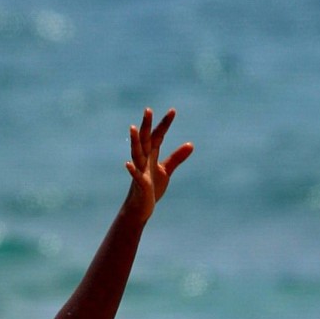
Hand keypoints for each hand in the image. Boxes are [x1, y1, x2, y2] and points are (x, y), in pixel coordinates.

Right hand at [124, 107, 192, 222]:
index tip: (173, 111)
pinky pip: (135, 176)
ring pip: (136, 154)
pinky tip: (128, 164)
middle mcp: (144, 160)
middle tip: (148, 109)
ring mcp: (140, 172)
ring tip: (133, 128)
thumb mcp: (166, 171)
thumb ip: (177, 157)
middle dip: (146, 126)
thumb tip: (191, 144)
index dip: (165, 124)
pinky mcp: (140, 185)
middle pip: (145, 140)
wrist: (141, 209)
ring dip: (134, 142)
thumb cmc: (151, 188)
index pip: (158, 136)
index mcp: (151, 155)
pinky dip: (132, 170)